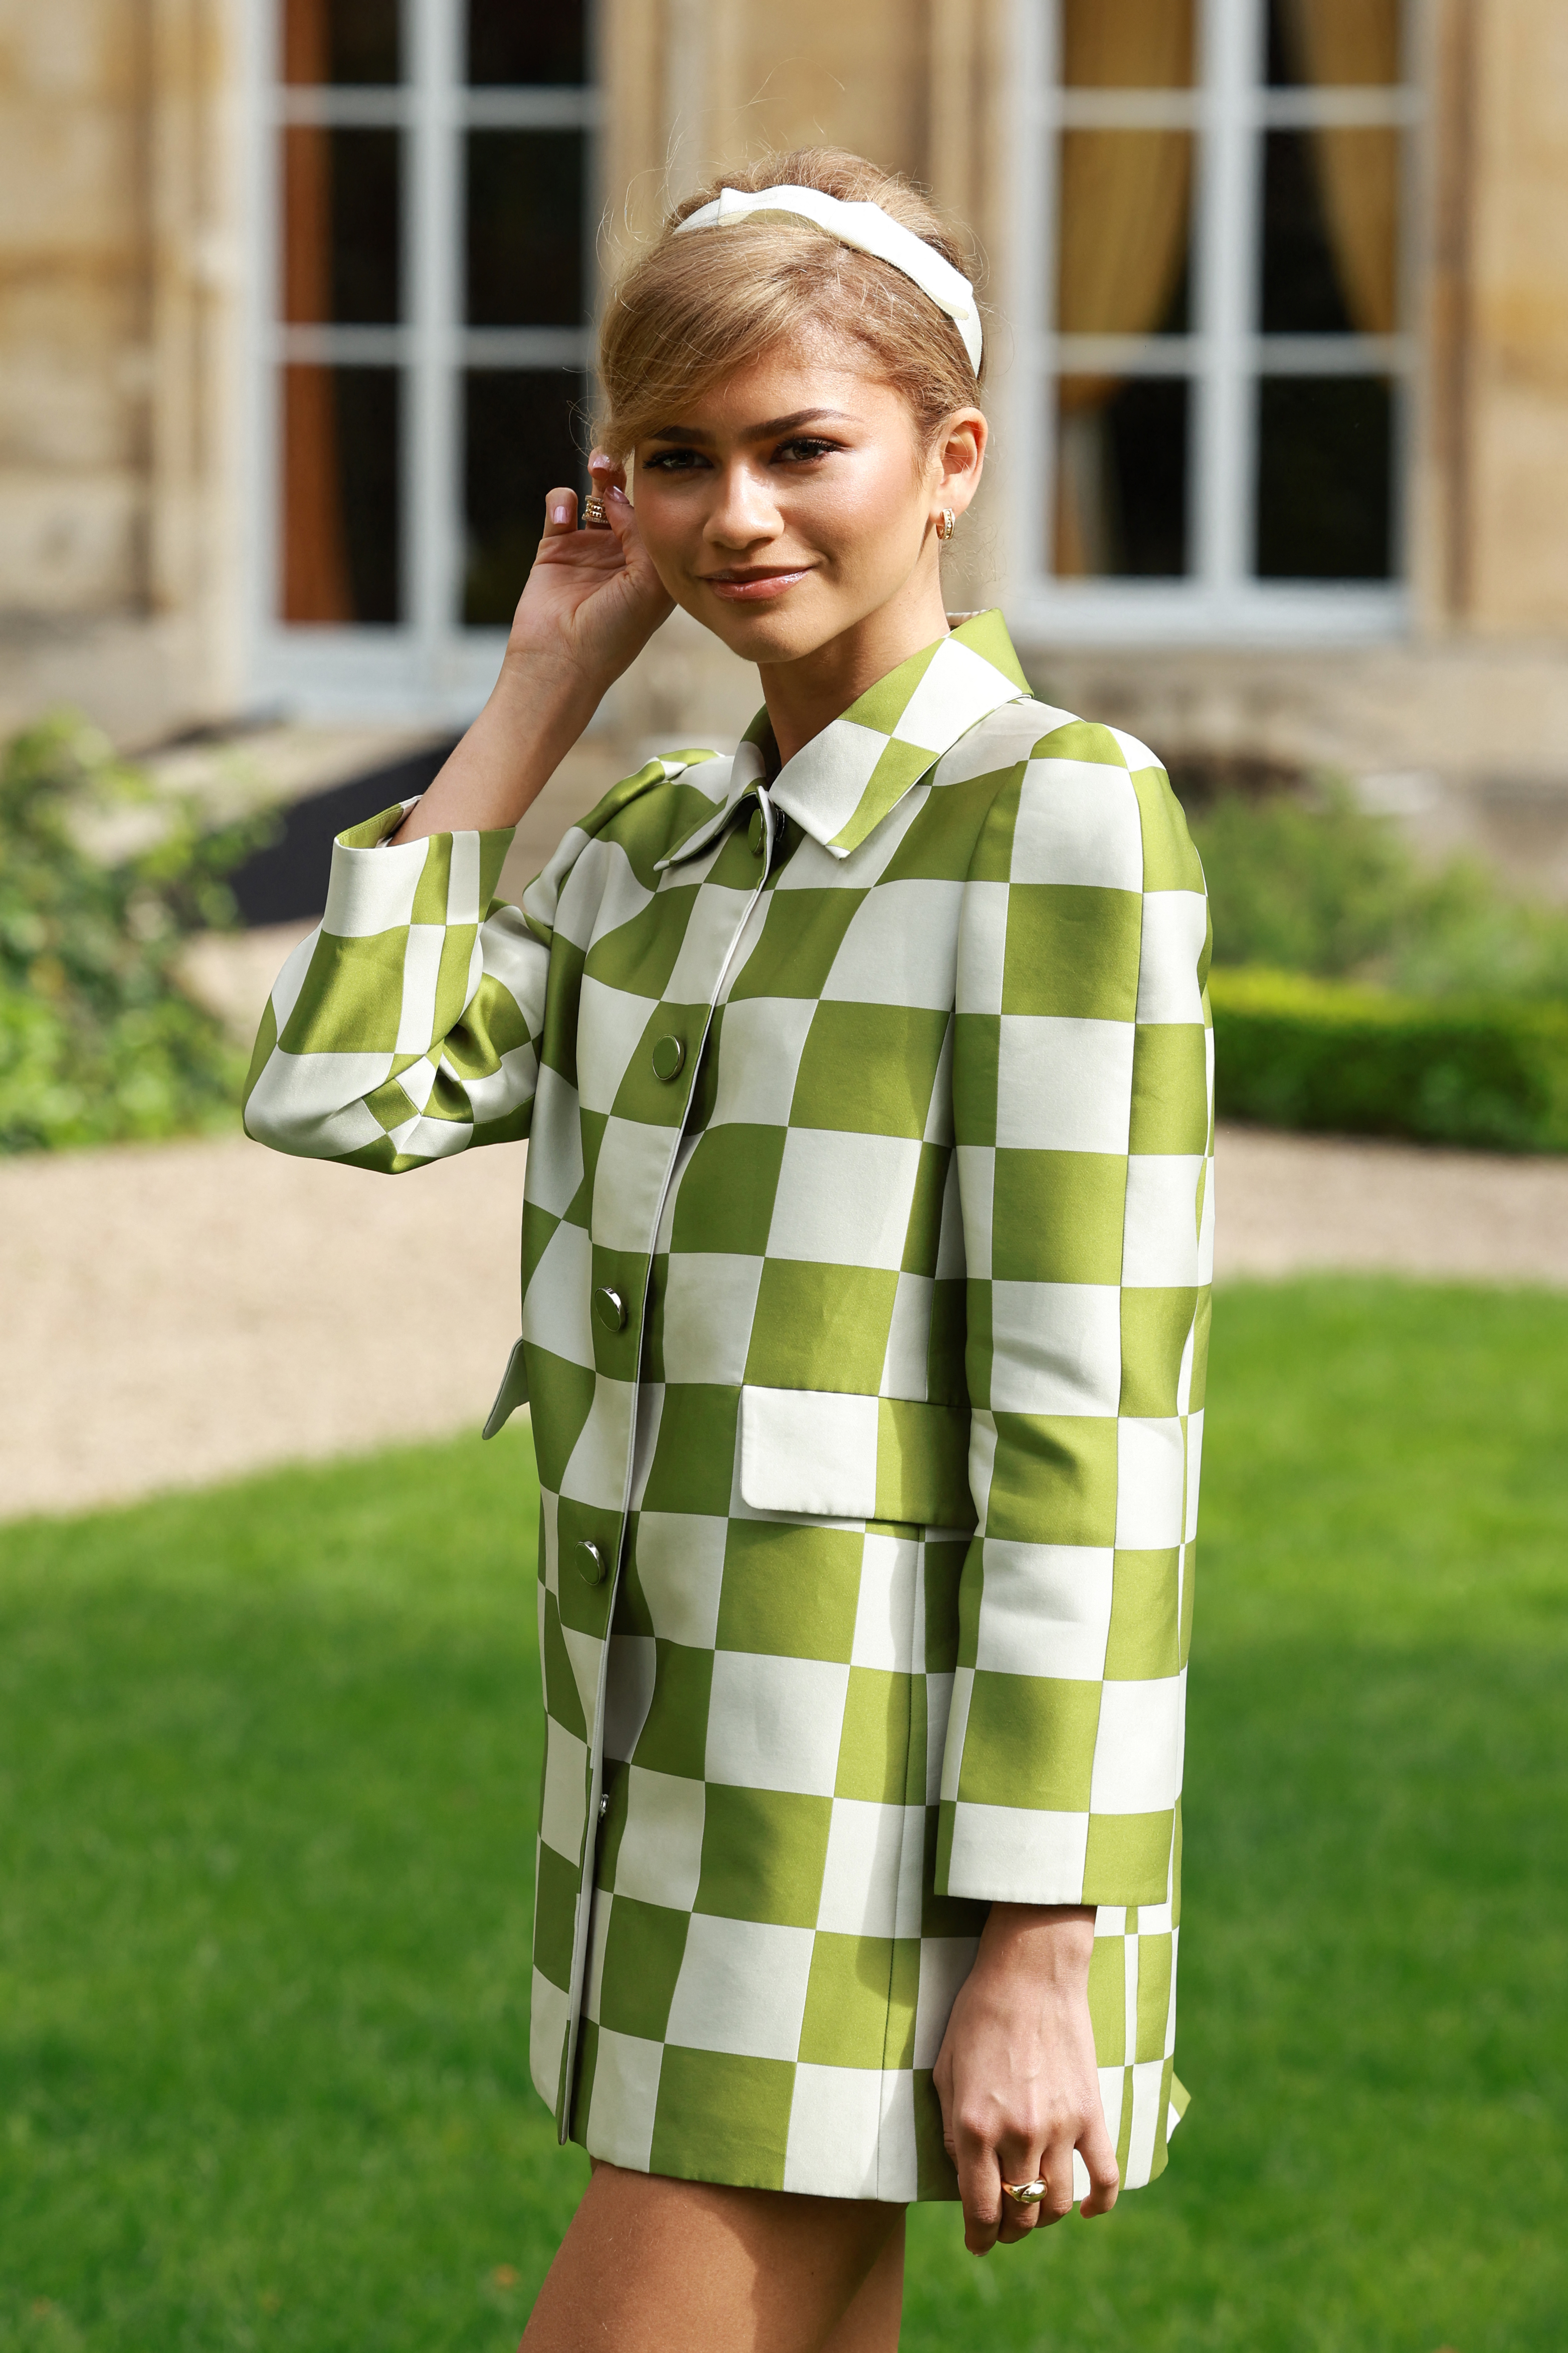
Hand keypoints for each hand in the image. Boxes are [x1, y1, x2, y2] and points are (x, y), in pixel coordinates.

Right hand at [503, 453, 673, 703]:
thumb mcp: (649, 585)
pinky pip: (559, 507)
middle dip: (624, 475)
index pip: (659, 516)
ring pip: (595, 496)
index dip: (655, 490)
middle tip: (616, 455)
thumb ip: (644, 535)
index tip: (653, 470)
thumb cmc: (614, 633)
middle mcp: (623, 554)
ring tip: (598, 466)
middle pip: (627, 499)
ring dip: (597, 476)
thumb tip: (618, 497)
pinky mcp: (554, 548)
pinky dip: (560, 500)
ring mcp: (588, 549)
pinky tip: (564, 515)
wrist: (562, 659)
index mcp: (653, 565)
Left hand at [932, 1903, 1118, 2254]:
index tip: (977, 2244)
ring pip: (1058, 2204)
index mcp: (974, 2128)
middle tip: (1003, 2229)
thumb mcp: (944, 2073)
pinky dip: (1100, 2203)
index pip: (980, 2209)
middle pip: (1019, 2214)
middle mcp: (1017, 2136)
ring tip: (1035, 2213)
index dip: (979, 2237)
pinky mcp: (1090, 2114)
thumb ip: (950, 2131)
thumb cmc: (978, 2018)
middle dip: (1008, 2231)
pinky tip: (1090, 2210)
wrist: (1029, 1975)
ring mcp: (1058, 2128)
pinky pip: (1105, 2176)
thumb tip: (964, 2177)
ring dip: (1045, 2219)